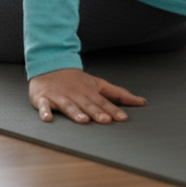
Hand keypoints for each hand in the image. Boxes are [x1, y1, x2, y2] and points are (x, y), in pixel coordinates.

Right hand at [28, 67, 145, 124]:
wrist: (50, 65)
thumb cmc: (77, 80)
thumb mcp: (98, 84)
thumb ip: (119, 94)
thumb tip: (141, 102)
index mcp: (89, 91)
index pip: (103, 102)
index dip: (112, 110)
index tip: (122, 118)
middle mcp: (76, 94)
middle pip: (87, 104)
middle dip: (96, 112)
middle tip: (105, 121)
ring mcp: (59, 96)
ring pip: (68, 106)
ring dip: (75, 113)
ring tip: (83, 121)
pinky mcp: (44, 99)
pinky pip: (44, 106)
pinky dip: (45, 112)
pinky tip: (48, 119)